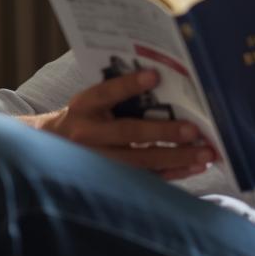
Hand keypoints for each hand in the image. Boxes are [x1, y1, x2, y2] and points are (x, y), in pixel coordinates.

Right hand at [43, 69, 218, 179]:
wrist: (50, 148)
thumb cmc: (83, 117)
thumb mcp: (90, 100)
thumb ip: (117, 94)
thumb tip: (162, 80)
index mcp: (84, 107)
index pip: (106, 93)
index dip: (129, 85)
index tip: (154, 76)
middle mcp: (88, 135)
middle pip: (129, 134)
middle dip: (164, 133)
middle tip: (193, 130)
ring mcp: (98, 161)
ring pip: (140, 163)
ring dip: (176, 158)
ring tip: (205, 154)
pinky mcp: (110, 179)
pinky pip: (145, 179)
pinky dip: (172, 174)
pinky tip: (194, 168)